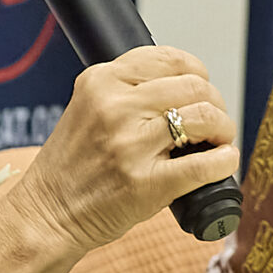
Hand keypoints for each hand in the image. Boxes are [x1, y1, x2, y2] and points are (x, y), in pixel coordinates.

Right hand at [0, 45, 240, 256]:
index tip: (201, 89)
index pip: (170, 58)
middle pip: (194, 87)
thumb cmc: (73, 165)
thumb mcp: (89, 107)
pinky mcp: (145, 183)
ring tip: (219, 141)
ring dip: (223, 128)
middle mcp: (115, 106)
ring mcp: (131, 145)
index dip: (197, 73)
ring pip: (204, 117)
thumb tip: (189, 87)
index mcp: (101, 80)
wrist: (47, 214)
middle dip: (215, 102)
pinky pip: (205, 164)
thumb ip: (128, 90)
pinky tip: (223, 162)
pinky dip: (225, 160)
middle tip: (215, 121)